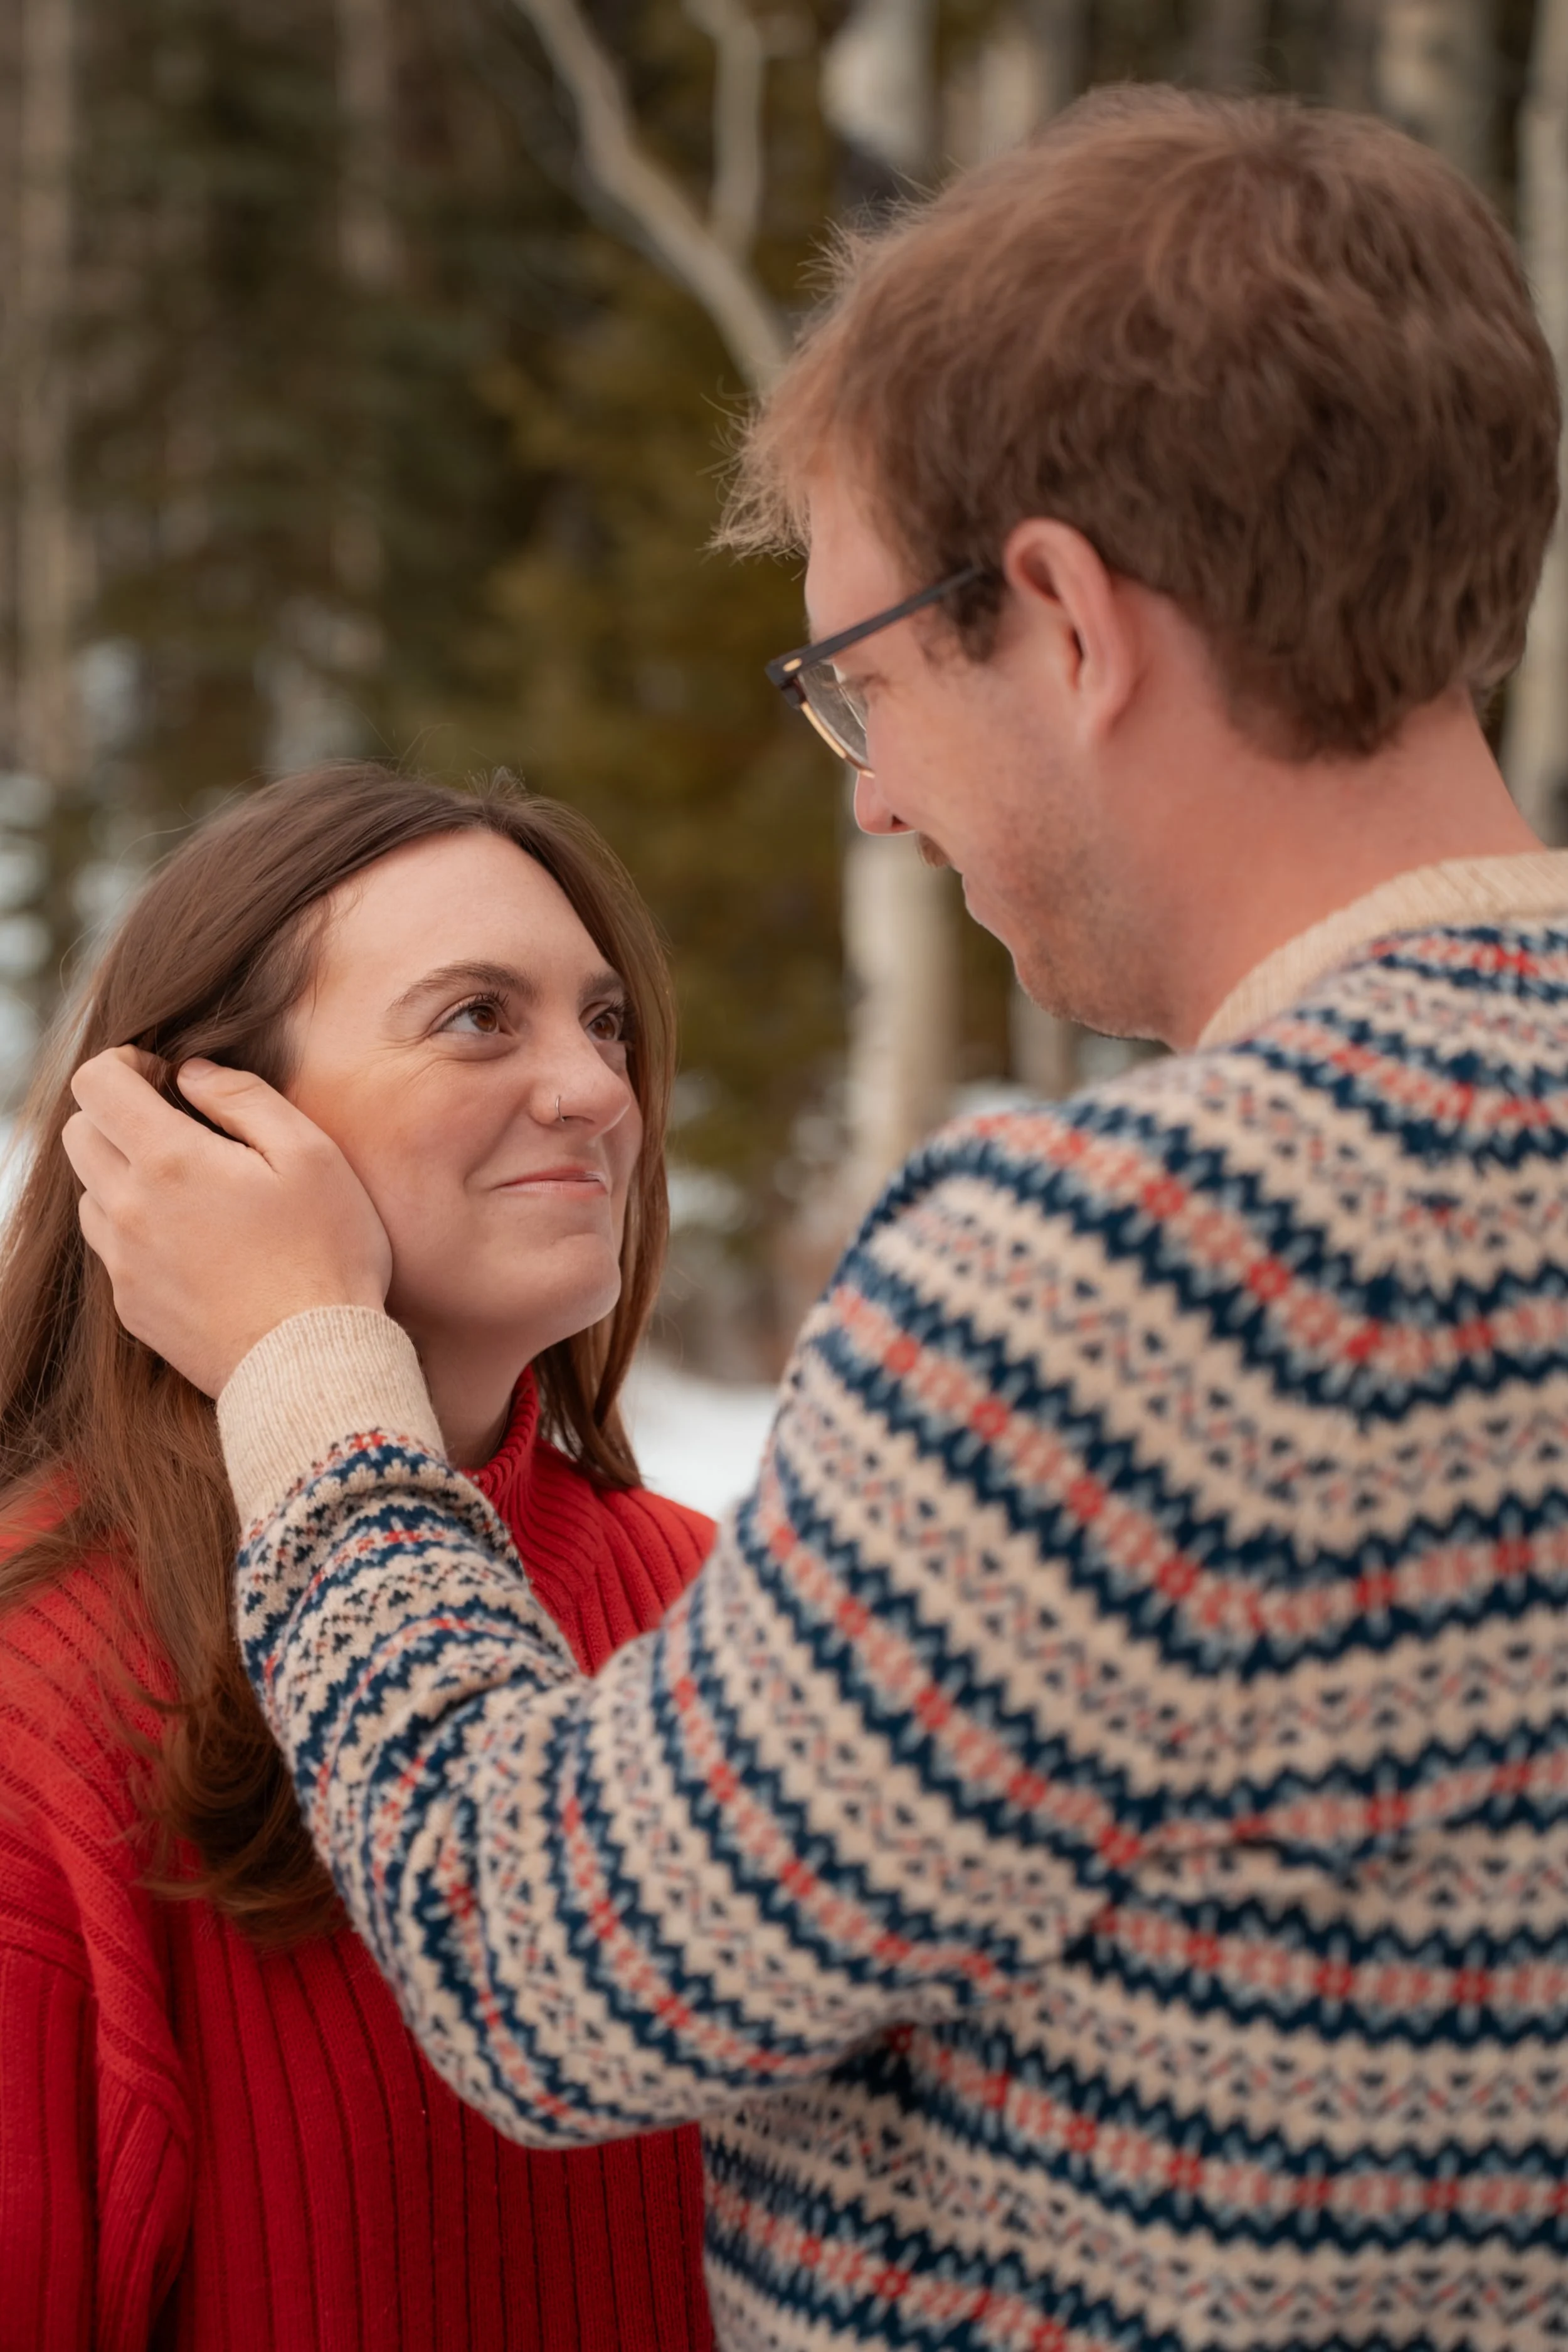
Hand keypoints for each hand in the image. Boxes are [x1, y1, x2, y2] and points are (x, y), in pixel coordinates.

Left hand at [63, 1047, 392, 1396]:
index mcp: (169, 1160)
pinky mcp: (131, 1306)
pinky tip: (193, 1243)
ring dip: (123, 1175)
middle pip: (79, 1134)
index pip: (95, 1084)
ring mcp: (123, 1263)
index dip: (125, 1065)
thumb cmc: (326, 1253)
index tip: (165, 1078)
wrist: (311, 1362)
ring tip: (188, 1191)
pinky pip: (111, 1249)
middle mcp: (128, 1208)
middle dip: (118, 1116)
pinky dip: (136, 1230)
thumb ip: (244, 1097)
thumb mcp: (310, 1154)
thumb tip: (193, 1073)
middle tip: (177, 1127)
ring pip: (89, 1193)